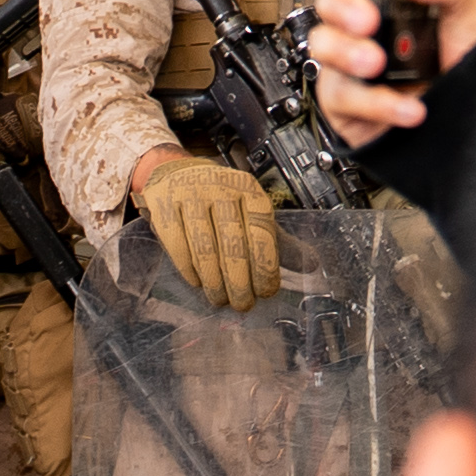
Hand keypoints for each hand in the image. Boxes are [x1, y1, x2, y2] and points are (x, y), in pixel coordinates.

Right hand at [133, 153, 281, 310]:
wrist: (174, 171)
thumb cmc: (219, 199)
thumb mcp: (250, 212)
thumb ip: (277, 240)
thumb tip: (311, 264)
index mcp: (249, 190)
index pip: (262, 232)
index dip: (265, 266)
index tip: (266, 292)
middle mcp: (221, 188)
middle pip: (234, 244)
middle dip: (240, 282)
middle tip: (243, 304)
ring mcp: (190, 195)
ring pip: (205, 249)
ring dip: (215, 282)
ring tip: (221, 300)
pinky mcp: (164, 206)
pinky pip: (178, 246)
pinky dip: (189, 270)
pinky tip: (198, 283)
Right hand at [307, 0, 475, 142]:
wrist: (472, 120)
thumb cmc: (468, 65)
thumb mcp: (475, 13)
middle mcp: (367, 26)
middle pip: (330, 1)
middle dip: (343, 6)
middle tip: (369, 19)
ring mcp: (352, 62)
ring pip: (322, 46)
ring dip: (347, 52)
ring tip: (377, 63)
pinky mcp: (348, 102)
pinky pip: (342, 96)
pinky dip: (376, 102)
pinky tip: (407, 105)